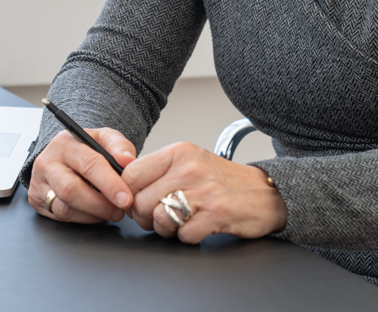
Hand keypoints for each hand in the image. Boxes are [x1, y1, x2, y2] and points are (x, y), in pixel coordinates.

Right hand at [29, 128, 136, 223]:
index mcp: (65, 142)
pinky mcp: (36, 199)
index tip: (126, 197)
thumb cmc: (86, 149)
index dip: (109, 183)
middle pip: (71, 189)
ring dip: (93, 214)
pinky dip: (83, 219)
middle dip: (100, 204)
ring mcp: (39, 182)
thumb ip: (119, 146)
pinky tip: (95, 212)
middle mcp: (47, 162)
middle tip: (120, 209)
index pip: (88, 163)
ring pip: (65, 208)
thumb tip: (128, 160)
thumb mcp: (104, 139)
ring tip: (111, 211)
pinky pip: (61, 217)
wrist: (64, 156)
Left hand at [122, 141, 287, 242]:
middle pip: (141, 200)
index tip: (132, 202)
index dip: (126, 193)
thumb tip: (125, 186)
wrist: (264, 192)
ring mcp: (203, 191)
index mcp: (177, 152)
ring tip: (176, 223)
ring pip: (159, 218)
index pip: (132, 172)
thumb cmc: (220, 179)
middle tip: (155, 218)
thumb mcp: (187, 162)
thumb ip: (158, 171)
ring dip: (164, 229)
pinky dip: (186, 237)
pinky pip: (184, 235)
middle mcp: (188, 168)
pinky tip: (196, 228)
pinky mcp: (217, 214)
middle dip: (143, 217)